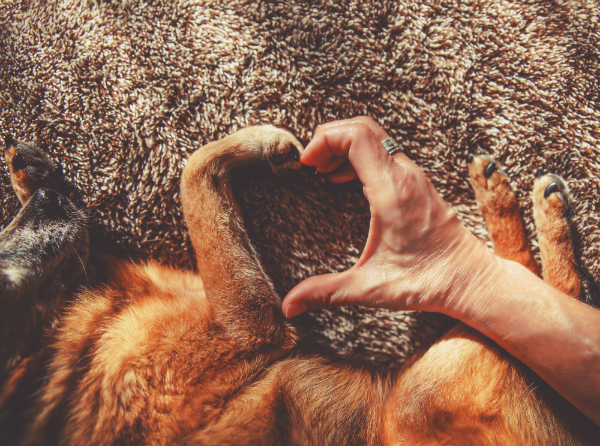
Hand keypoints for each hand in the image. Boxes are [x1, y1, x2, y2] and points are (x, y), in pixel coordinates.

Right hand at [282, 117, 499, 317]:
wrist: (471, 281)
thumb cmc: (427, 282)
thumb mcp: (370, 288)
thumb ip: (325, 293)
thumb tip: (289, 306)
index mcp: (393, 191)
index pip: (357, 136)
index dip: (324, 140)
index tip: (306, 163)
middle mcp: (406, 176)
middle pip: (363, 128)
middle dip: (330, 137)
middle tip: (310, 163)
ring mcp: (414, 177)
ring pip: (376, 138)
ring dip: (345, 146)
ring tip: (322, 171)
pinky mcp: (418, 184)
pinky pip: (385, 153)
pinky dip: (360, 156)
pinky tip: (345, 180)